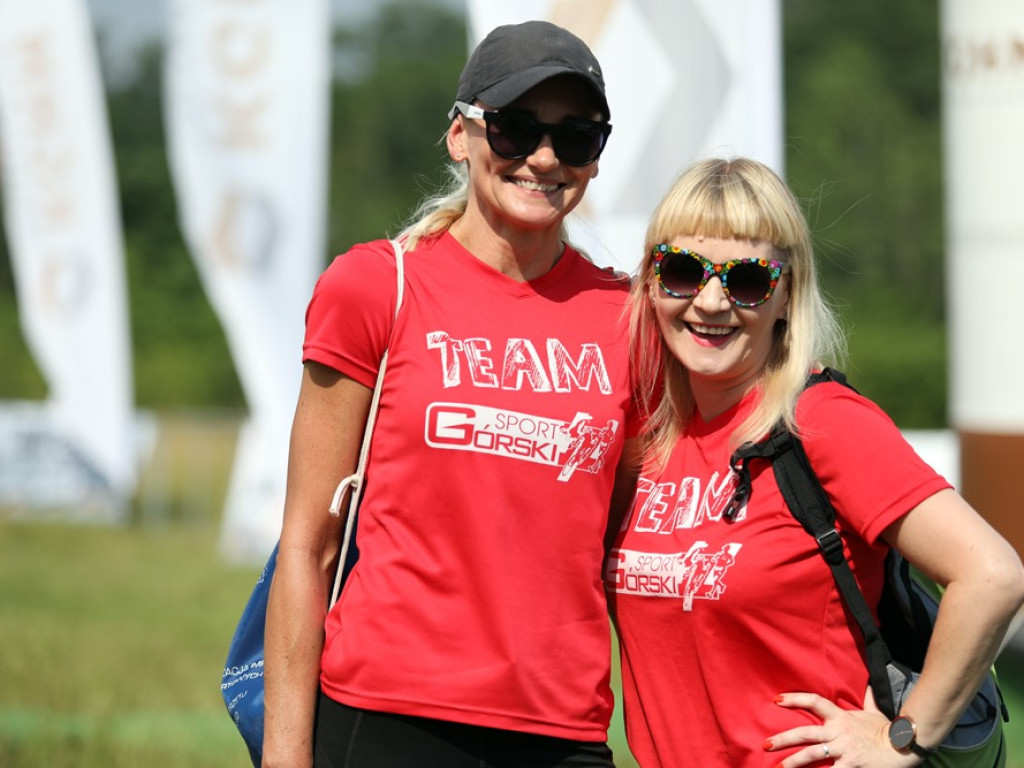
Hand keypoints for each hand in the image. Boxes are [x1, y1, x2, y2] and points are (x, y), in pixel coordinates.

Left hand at [764, 689, 920, 766]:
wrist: (904, 746)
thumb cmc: (887, 730)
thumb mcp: (874, 710)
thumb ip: (866, 697)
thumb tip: (868, 682)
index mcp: (841, 717)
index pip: (814, 702)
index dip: (795, 699)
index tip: (777, 700)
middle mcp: (839, 732)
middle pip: (805, 733)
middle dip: (783, 739)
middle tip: (766, 744)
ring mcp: (844, 750)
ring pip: (813, 755)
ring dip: (794, 762)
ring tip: (779, 767)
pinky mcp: (851, 766)